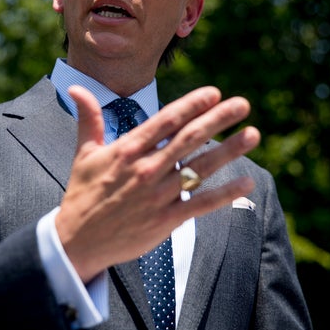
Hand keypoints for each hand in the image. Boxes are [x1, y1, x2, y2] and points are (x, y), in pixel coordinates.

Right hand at [55, 85, 259, 282]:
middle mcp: (147, 169)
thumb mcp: (84, 153)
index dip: (192, 104)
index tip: (214, 92)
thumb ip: (88, 119)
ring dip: (229, 150)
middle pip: (189, 138)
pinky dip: (225, 194)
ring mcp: (158, 195)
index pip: (166, 121)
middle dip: (218, 118)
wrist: (77, 241)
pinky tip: (247, 182)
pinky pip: (201, 204)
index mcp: (128, 150)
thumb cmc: (83, 195)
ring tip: (253, 134)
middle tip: (243, 104)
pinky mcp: (165, 220)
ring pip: (200, 167)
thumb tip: (76, 88)